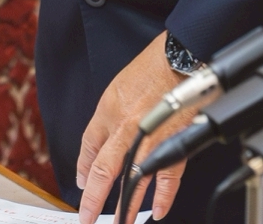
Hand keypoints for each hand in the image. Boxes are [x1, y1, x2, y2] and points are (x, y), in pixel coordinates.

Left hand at [76, 34, 188, 222]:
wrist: (180, 55)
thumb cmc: (152, 66)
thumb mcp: (117, 88)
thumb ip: (107, 119)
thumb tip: (99, 148)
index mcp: (108, 111)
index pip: (89, 149)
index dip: (84, 172)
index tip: (82, 188)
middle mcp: (125, 126)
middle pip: (104, 171)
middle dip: (94, 199)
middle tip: (88, 218)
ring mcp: (149, 136)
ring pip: (133, 179)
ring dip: (126, 206)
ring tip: (121, 223)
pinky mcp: (174, 140)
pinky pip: (167, 175)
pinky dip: (163, 195)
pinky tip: (157, 210)